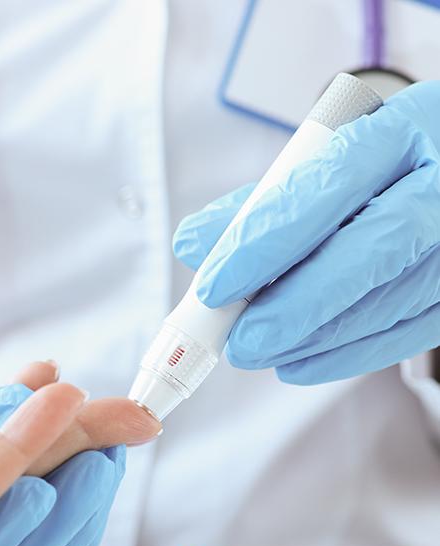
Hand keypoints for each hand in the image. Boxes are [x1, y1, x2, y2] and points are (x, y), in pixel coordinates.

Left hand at [173, 81, 439, 383]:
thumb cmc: (386, 164)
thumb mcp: (331, 159)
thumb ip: (263, 201)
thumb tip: (194, 244)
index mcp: (410, 126)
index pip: (330, 185)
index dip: (266, 242)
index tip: (214, 285)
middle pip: (368, 253)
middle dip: (293, 305)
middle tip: (238, 340)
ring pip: (388, 302)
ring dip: (313, 338)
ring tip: (257, 350)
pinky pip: (408, 334)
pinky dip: (346, 355)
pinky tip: (298, 361)